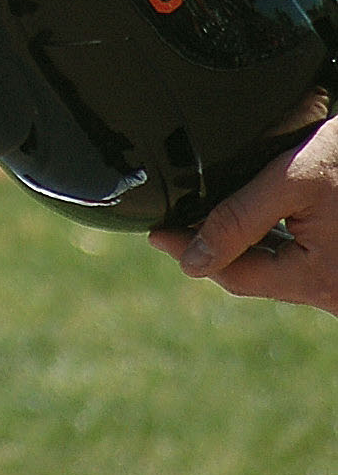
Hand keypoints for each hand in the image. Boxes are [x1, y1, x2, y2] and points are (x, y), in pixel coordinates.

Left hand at [149, 111, 337, 315]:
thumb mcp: (294, 179)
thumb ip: (241, 220)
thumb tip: (192, 259)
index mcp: (319, 281)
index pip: (235, 275)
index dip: (189, 252)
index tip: (154, 234)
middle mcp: (334, 294)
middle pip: (256, 277)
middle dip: (214, 251)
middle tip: (170, 227)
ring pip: (278, 271)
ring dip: (242, 249)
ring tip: (199, 222)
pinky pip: (300, 262)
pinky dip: (271, 244)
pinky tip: (252, 222)